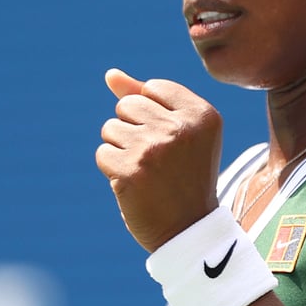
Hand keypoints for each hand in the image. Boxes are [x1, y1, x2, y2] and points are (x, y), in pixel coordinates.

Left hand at [97, 69, 222, 251]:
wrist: (188, 231)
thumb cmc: (185, 178)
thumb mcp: (181, 133)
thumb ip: (147, 99)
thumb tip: (110, 75)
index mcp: (202, 114)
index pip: (152, 88)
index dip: (151, 115)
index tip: (170, 142)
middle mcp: (180, 128)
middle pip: (127, 105)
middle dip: (133, 129)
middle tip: (157, 160)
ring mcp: (153, 150)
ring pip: (110, 128)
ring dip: (120, 149)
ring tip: (146, 171)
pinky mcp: (130, 172)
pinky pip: (103, 153)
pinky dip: (112, 169)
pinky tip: (134, 184)